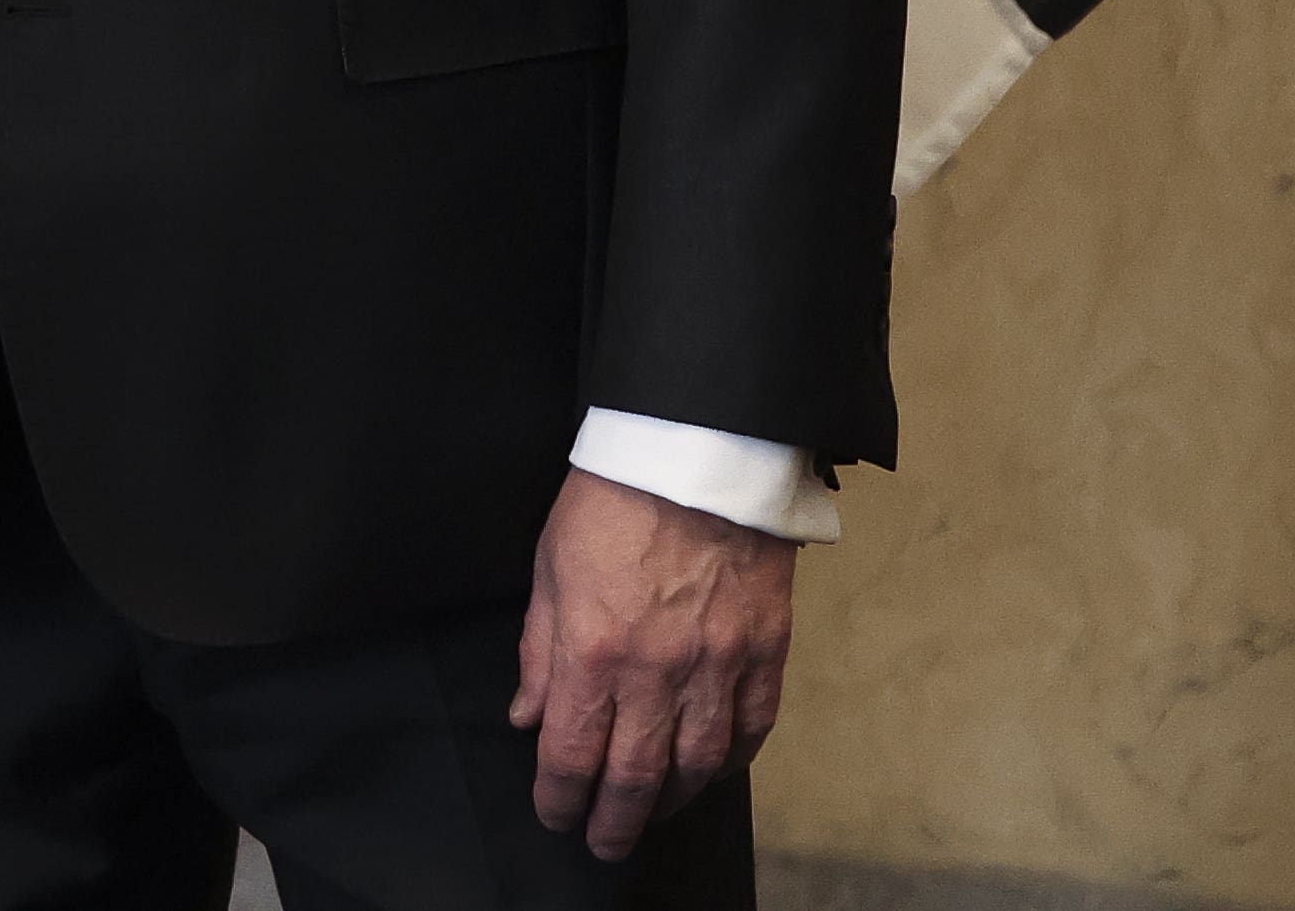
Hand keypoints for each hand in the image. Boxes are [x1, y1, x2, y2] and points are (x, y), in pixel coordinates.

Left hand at [510, 467, 794, 861]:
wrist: (696, 450)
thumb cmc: (611, 500)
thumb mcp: (549, 568)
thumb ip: (539, 651)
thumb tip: (528, 716)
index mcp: (595, 650)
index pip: (573, 753)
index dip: (560, 797)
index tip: (555, 815)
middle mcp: (658, 671)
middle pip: (636, 775)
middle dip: (614, 821)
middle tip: (603, 844)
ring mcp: (719, 664)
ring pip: (699, 764)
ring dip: (672, 801)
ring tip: (653, 813)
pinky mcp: (765, 649)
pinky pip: (753, 726)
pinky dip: (732, 760)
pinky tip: (713, 770)